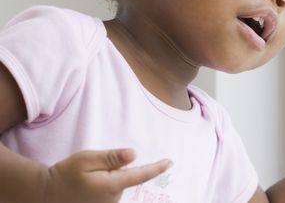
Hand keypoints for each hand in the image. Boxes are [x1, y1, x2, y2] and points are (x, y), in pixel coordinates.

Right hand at [43, 148, 171, 202]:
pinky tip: (86, 186)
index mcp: (112, 185)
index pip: (141, 175)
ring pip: (117, 184)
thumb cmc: (66, 174)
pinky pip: (109, 191)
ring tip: (85, 178)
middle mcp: (113, 199)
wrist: (45, 194)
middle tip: (92, 168)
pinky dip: (103, 184)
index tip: (170, 162)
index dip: (157, 168)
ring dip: (108, 177)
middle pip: (126, 177)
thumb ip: (111, 157)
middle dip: (116, 169)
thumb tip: (134, 155)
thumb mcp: (87, 159)